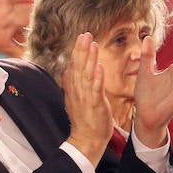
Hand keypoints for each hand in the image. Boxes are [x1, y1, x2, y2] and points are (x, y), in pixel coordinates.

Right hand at [62, 33, 113, 164]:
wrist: (86, 138)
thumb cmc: (85, 118)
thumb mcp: (77, 97)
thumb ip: (76, 82)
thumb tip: (75, 68)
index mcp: (72, 88)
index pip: (73, 65)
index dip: (78, 50)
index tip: (82, 37)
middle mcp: (76, 90)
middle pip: (78, 66)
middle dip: (82, 49)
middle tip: (85, 34)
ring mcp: (84, 97)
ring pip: (86, 74)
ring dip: (89, 58)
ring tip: (93, 44)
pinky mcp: (94, 104)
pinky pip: (95, 89)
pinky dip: (97, 78)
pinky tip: (100, 67)